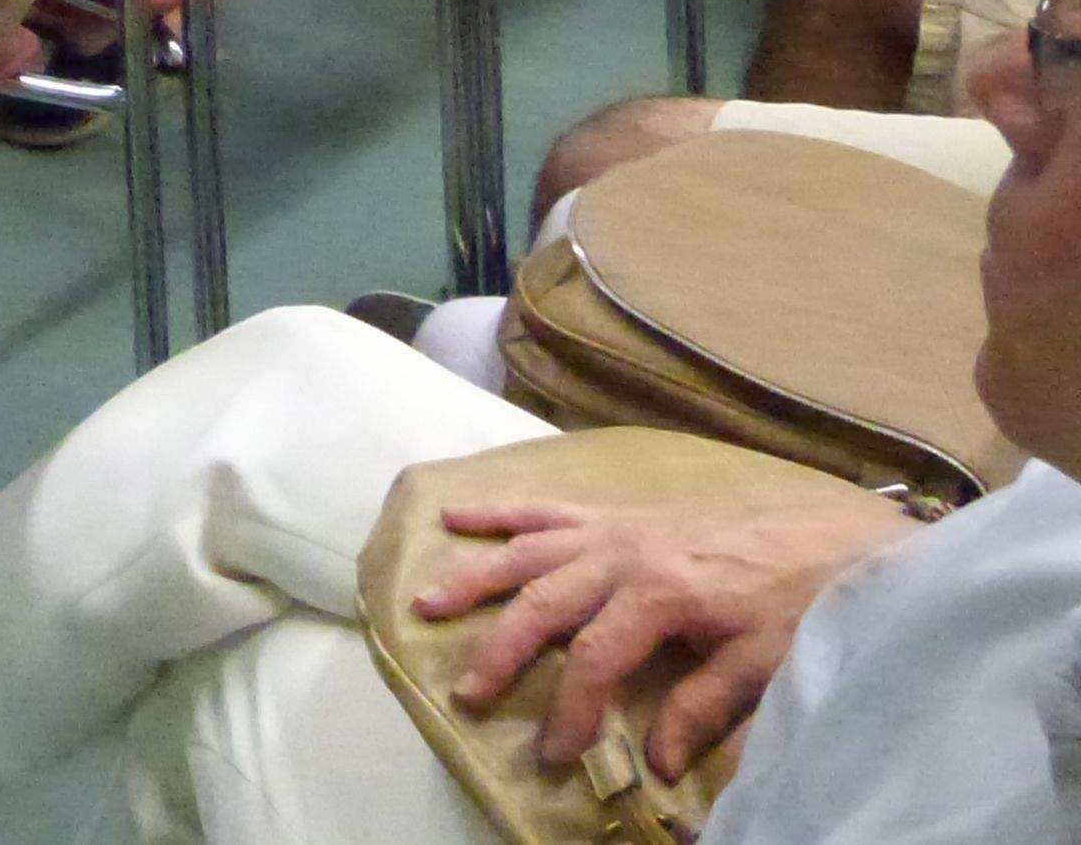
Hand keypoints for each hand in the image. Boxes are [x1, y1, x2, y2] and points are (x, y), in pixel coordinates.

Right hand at [415, 497, 914, 777]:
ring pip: (529, 550)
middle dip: (500, 651)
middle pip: (543, 604)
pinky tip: (458, 516)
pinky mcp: (622, 514)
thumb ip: (703, 709)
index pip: (594, 659)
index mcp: (660, 593)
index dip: (568, 710)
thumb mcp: (763, 665)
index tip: (554, 754)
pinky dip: (502, 512)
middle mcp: (625, 554)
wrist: (840, 539)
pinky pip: (550, 508)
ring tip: (426, 601)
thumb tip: (652, 758)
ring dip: (476, 576)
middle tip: (467, 693)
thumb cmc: (806, 605)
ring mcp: (618, 528)